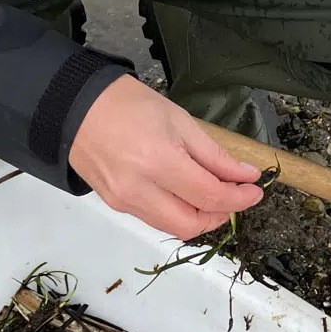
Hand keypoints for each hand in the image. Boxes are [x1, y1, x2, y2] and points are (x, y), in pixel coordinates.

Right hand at [70, 74, 263, 238]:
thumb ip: (214, 155)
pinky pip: (155, 219)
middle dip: (221, 215)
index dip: (239, 198)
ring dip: (199, 217)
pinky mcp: (115, 205)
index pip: (210, 196)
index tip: (255, 190)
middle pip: (192, 224)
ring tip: (212, 194)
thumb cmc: (128, 104)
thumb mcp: (179, 120)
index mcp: (159, 162)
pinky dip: (176, 212)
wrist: (75, 106)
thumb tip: (244, 175)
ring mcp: (124, 201)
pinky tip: (184, 193)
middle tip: (235, 196)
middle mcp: (140, 189)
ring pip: (173, 227)